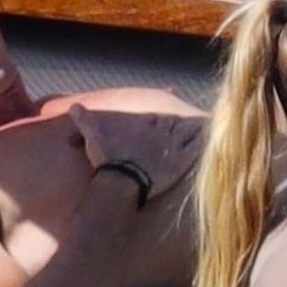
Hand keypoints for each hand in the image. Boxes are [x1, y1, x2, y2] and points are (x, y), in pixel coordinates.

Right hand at [70, 105, 204, 198]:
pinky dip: (205, 145)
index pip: (156, 117)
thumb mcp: (93, 136)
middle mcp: (160, 133)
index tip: (171, 106)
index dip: (163, 114)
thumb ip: (85, 120)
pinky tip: (212, 141)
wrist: (121, 179)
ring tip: (208, 126)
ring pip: (189, 133)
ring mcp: (172, 147)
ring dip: (197, 130)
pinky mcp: (180, 162)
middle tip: (193, 120)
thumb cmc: (108, 158)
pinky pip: (196, 151)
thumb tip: (73, 106)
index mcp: (143, 126)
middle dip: (183, 122)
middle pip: (176, 123)